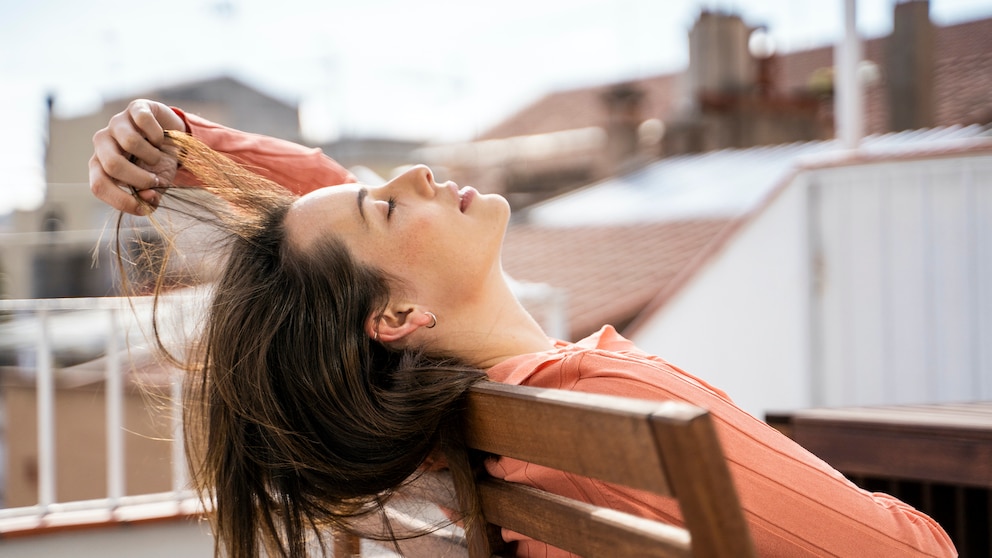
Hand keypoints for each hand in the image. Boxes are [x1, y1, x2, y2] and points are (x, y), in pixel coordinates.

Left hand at [88, 99, 185, 214]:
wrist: (173, 139)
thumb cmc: (157, 165)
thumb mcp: (155, 186)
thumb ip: (149, 198)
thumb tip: (149, 198)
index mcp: (101, 165)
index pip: (98, 186)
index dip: (121, 201)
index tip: (143, 207)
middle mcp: (103, 142)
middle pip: (112, 164)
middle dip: (140, 178)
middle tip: (154, 181)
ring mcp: (117, 123)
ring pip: (131, 143)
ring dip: (153, 156)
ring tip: (158, 157)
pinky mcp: (135, 107)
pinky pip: (145, 122)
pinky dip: (159, 136)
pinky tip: (161, 139)